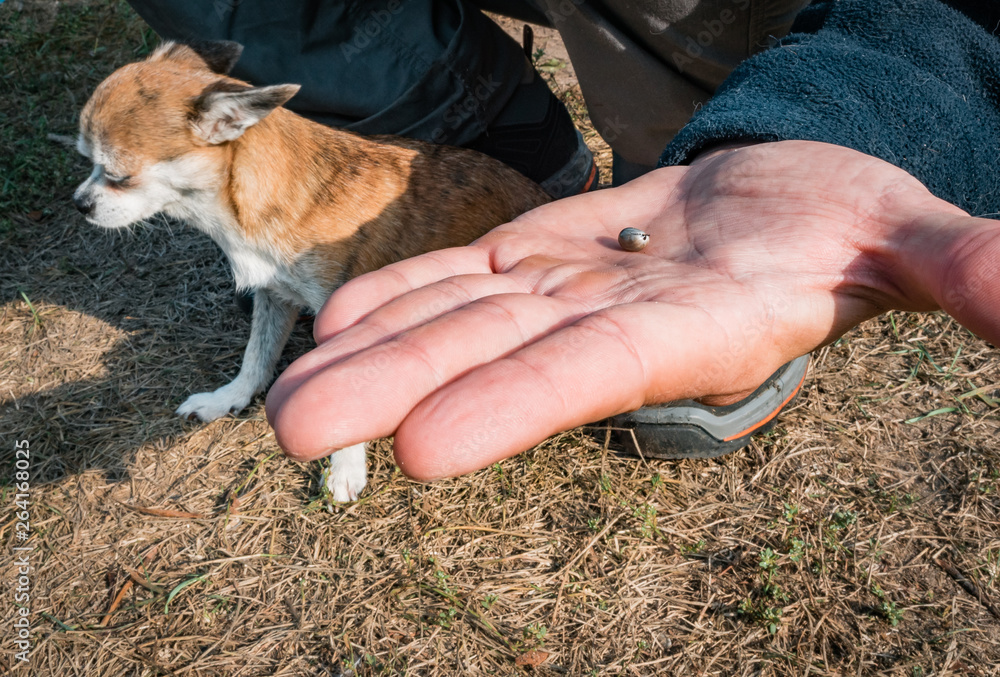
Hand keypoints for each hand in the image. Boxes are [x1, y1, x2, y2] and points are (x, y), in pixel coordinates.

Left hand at [265, 141, 999, 479]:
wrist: (788, 202)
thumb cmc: (850, 224)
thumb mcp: (910, 237)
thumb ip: (959, 270)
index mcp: (696, 330)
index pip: (593, 374)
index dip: (511, 404)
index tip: (418, 449)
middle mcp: (613, 320)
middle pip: (489, 353)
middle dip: (394, 388)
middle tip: (292, 432)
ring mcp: (568, 287)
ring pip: (456, 315)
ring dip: (371, 349)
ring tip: (287, 393)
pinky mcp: (545, 253)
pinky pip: (463, 272)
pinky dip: (401, 291)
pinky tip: (339, 317)